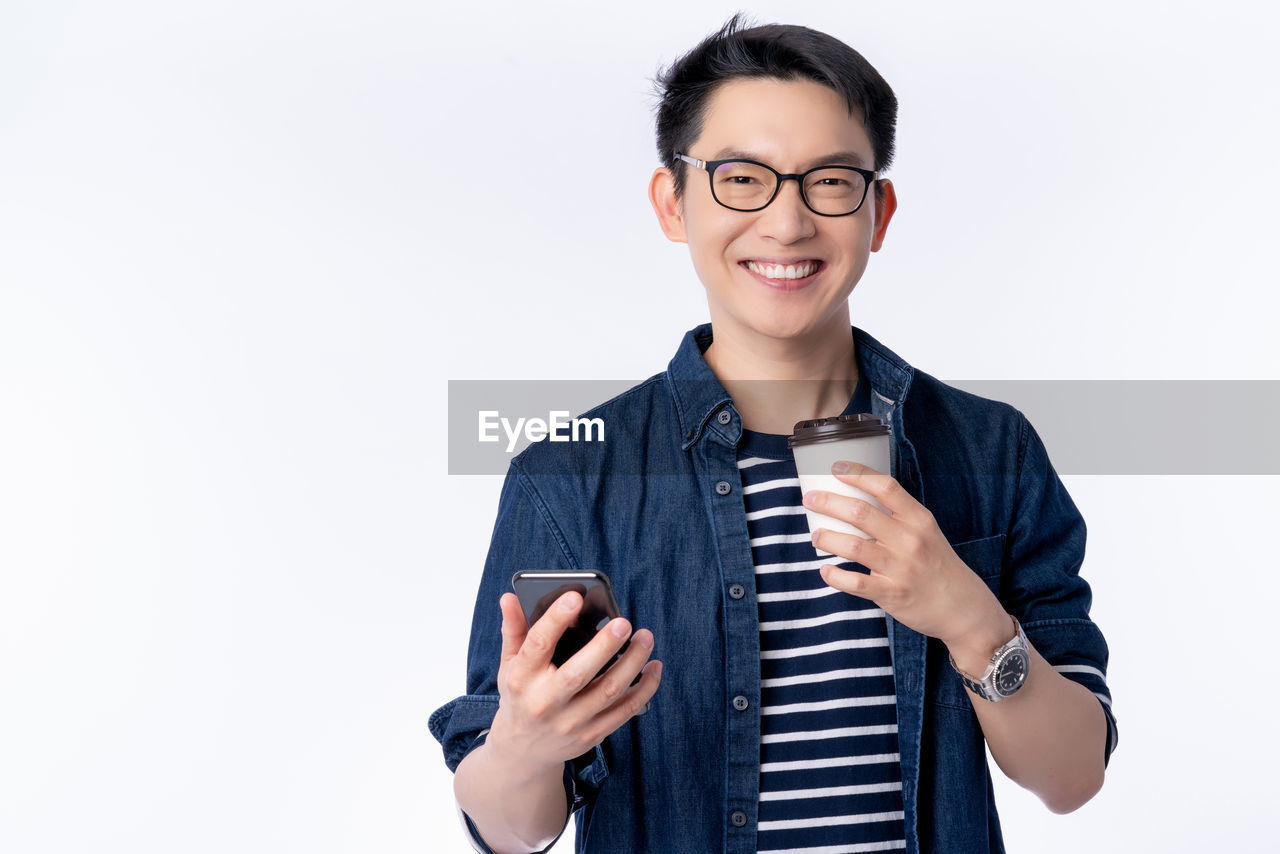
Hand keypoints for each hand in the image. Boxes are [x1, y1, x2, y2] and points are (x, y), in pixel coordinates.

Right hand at [485, 591, 662, 777]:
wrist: (522, 753)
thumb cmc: (520, 698)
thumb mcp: (509, 666)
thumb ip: (514, 631)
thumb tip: (510, 597)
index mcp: (522, 678)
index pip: (537, 645)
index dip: (555, 620)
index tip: (575, 597)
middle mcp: (545, 702)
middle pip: (578, 673)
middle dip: (604, 646)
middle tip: (624, 623)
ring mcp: (570, 722)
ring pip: (609, 691)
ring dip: (632, 663)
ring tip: (645, 637)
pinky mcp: (592, 734)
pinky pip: (624, 711)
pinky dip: (644, 688)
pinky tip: (654, 667)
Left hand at [804, 461, 1006, 652]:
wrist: (963, 607)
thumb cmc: (937, 565)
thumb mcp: (927, 532)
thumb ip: (898, 516)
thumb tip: (856, 498)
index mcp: (918, 519)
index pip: (886, 487)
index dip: (858, 474)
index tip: (836, 468)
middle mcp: (909, 540)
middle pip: (860, 513)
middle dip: (828, 502)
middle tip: (810, 500)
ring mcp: (900, 568)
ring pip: (852, 546)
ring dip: (827, 537)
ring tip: (816, 535)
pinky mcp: (892, 594)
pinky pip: (855, 582)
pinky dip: (835, 576)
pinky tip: (826, 570)